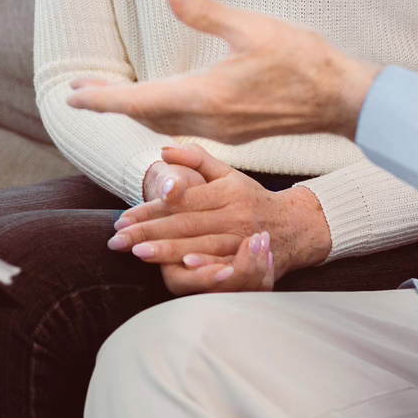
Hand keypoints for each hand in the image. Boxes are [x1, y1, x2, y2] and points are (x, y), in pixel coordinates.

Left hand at [68, 0, 380, 143]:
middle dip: (111, 105)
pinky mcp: (235, 133)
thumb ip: (205, 12)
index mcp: (206, 97)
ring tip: (112, 98)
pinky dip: (161, 115)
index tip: (72, 97)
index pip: (139, 101)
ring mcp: (222, 131)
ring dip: (135, 111)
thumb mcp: (252, 28)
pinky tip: (159, 104)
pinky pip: (184, 128)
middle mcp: (208, 121)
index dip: (102, 100)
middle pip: (145, 116)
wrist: (342, 99)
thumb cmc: (302, 59)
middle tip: (81, 95)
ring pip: (164, 125)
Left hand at [107, 145, 330, 292]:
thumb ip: (197, 160)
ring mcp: (245, 238)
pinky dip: (207, 267)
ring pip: (201, 245)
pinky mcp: (253, 261)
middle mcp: (235, 214)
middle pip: (185, 224)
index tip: (123, 217)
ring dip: (169, 251)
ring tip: (139, 253)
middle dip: (148, 233)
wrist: (298, 226)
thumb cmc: (254, 198)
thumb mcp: (229, 174)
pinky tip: (184, 269)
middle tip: (118, 239)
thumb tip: (163, 148)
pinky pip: (227, 265)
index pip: (181, 201)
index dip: (150, 209)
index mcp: (226, 192)